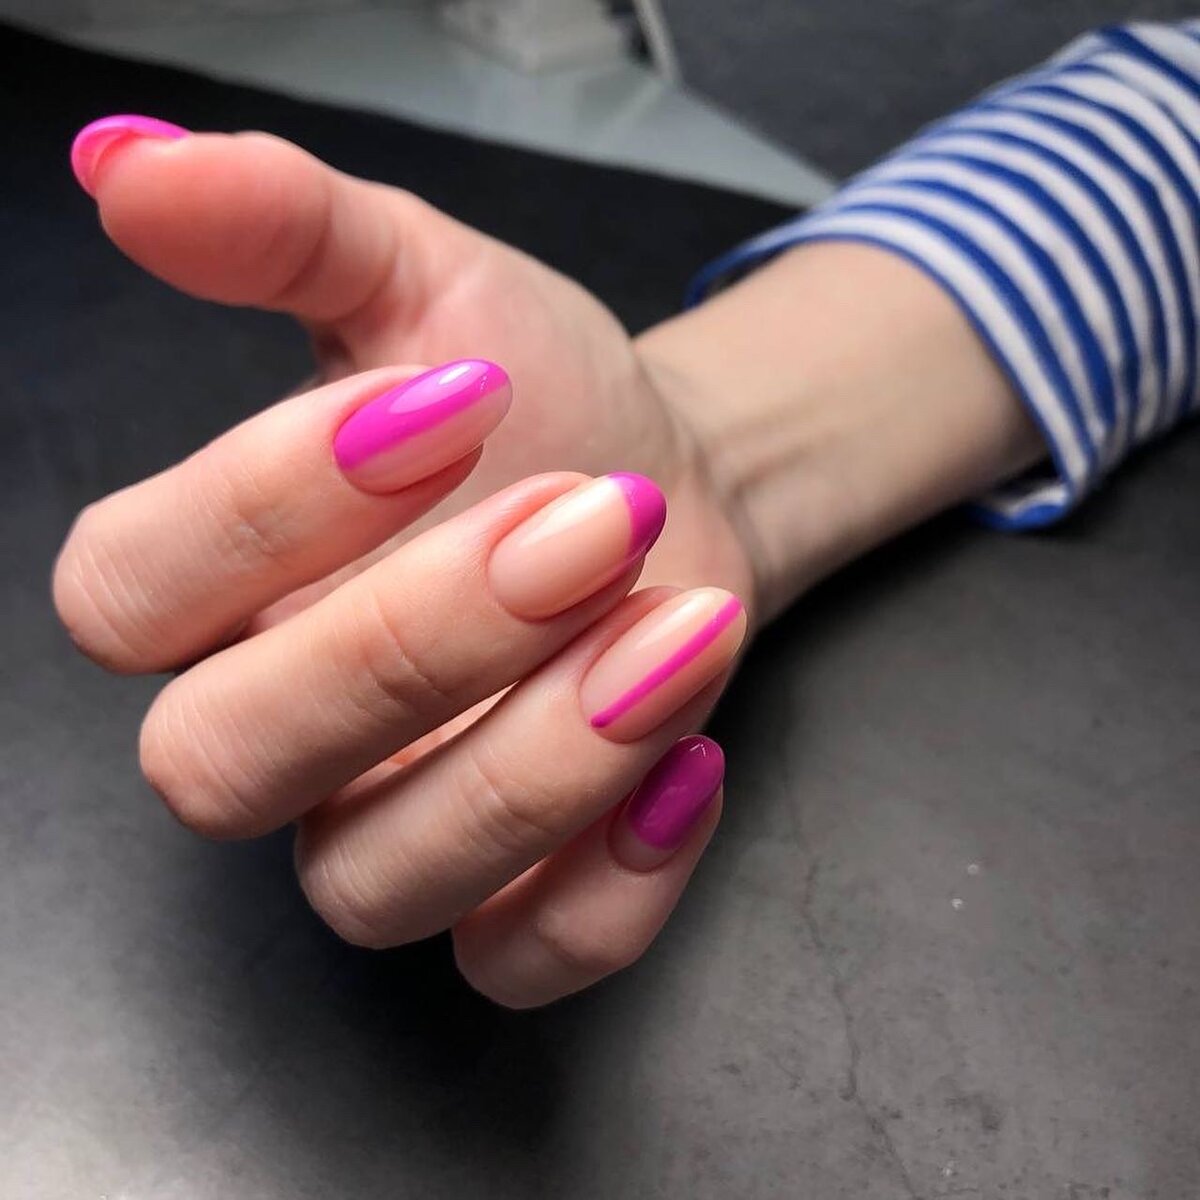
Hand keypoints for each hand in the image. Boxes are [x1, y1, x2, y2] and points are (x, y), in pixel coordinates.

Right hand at [55, 117, 758, 1007]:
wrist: (672, 480)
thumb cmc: (540, 393)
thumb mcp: (426, 281)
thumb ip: (286, 228)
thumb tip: (129, 166)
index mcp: (224, 585)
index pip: (127, 598)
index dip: (264, 510)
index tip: (448, 402)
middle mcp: (281, 728)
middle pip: (223, 769)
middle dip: (412, 646)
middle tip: (587, 520)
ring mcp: (391, 827)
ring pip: (375, 886)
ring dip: (539, 765)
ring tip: (674, 625)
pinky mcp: (511, 896)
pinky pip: (518, 963)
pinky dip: (610, 891)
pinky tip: (690, 762)